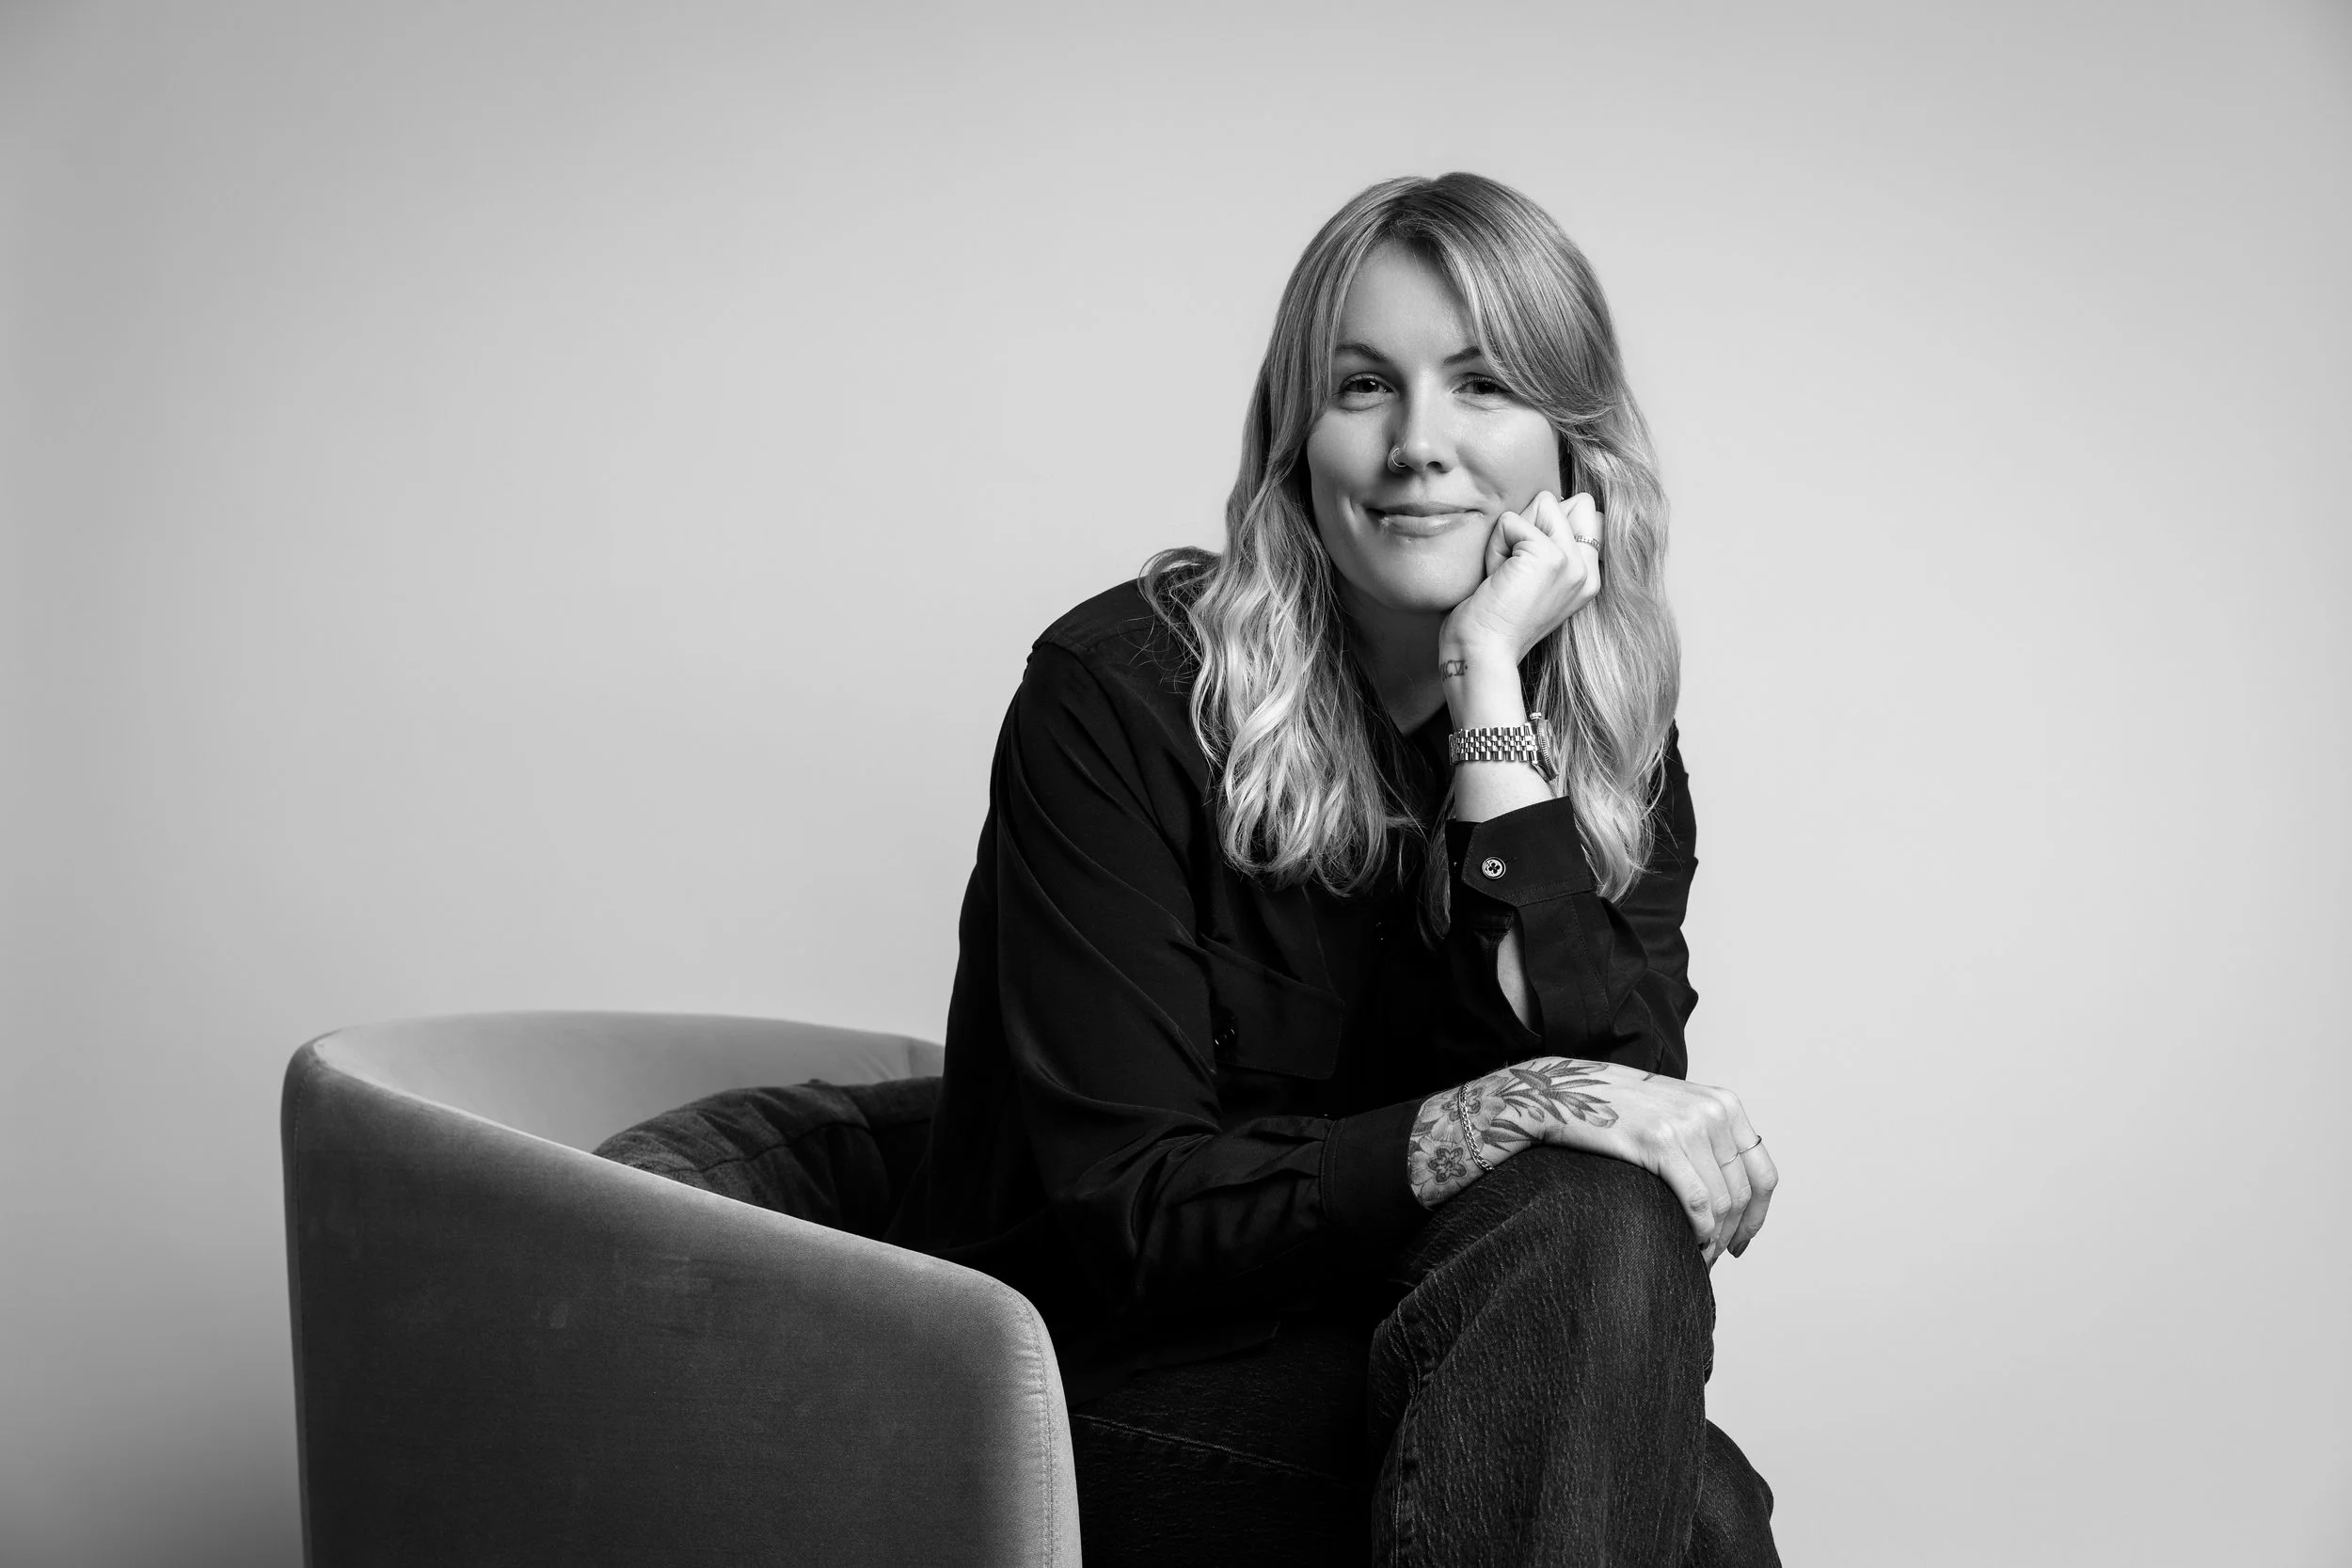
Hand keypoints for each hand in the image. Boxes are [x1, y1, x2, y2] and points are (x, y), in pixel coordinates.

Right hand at [1410, 1057, 1777, 1264]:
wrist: (1550, 1095)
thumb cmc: (1603, 1110)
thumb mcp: (1666, 1111)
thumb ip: (1701, 1138)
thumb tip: (1729, 1191)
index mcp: (1721, 1102)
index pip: (1763, 1170)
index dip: (1757, 1215)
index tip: (1741, 1242)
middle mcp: (1712, 1110)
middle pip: (1744, 1193)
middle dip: (1733, 1234)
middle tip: (1711, 1258)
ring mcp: (1687, 1124)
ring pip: (1723, 1204)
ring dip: (1713, 1240)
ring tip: (1693, 1257)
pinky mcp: (1660, 1142)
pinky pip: (1698, 1204)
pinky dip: (1699, 1234)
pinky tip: (1685, 1245)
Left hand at [1437, 491, 1603, 666]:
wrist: (1481, 654)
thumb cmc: (1492, 619)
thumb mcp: (1529, 577)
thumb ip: (1548, 540)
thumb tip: (1548, 499)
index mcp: (1588, 577)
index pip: (1585, 510)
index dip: (1541, 526)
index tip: (1524, 571)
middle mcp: (1587, 571)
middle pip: (1559, 501)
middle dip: (1524, 528)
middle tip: (1511, 575)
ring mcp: (1573, 564)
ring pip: (1540, 505)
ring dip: (1508, 537)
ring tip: (1503, 577)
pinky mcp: (1550, 558)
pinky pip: (1511, 521)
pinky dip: (1494, 546)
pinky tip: (1496, 580)